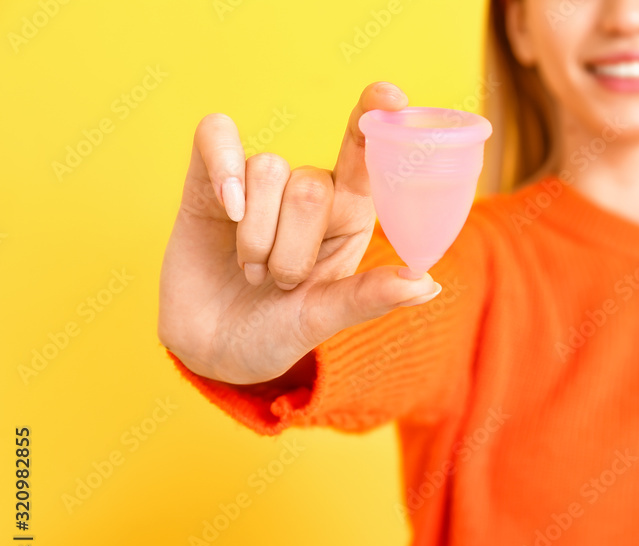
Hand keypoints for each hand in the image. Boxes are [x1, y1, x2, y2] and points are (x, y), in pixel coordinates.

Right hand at [158, 82, 440, 383]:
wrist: (210, 350)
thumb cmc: (275, 333)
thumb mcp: (321, 321)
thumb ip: (368, 298)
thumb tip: (428, 285)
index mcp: (350, 215)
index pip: (368, 156)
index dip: (377, 119)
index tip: (391, 98)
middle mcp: (310, 191)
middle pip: (310, 184)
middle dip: (290, 250)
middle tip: (278, 285)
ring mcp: (259, 183)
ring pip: (267, 171)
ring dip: (256, 238)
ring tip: (251, 272)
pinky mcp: (207, 177)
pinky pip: (217, 137)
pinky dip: (222, 168)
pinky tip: (227, 208)